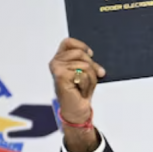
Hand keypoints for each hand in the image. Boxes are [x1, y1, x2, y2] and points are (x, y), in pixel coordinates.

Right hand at [48, 37, 105, 151]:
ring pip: (84, 64)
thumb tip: (97, 65)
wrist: (76, 109)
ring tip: (83, 87)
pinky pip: (83, 74)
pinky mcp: (61, 75)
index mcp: (60, 59)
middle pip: (80, 53)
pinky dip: (87, 84)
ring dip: (90, 78)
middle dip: (91, 67)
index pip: (68, 42)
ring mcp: (57, 68)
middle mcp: (55, 62)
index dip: (81, 46)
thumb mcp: (85, 73)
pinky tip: (80, 90)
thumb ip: (88, 63)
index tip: (91, 54)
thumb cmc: (79, 91)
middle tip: (90, 80)